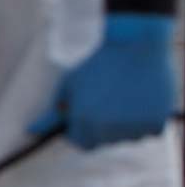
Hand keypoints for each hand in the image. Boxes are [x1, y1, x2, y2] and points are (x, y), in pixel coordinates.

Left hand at [29, 12, 176, 149]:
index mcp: (84, 120)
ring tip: (123, 96)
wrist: (135, 43)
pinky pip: (146, 131)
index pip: (80, 142)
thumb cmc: (98, 62)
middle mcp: (108, 129)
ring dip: (122, 124)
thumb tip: (31, 130)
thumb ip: (53, 112)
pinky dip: (143, 120)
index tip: (84, 117)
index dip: (80, 130)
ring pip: (124, 136)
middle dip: (100, 126)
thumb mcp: (69, 85)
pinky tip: (139, 99)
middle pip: (102, 140)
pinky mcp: (155, 123)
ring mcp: (133, 128)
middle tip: (105, 102)